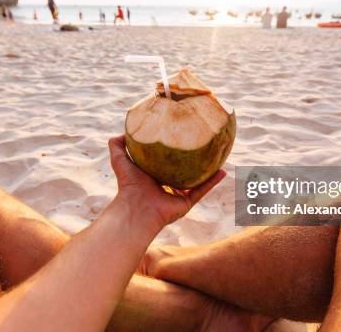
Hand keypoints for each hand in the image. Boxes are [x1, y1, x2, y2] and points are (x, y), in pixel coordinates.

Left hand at [108, 135, 225, 229]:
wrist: (135, 207)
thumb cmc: (127, 184)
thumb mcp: (120, 160)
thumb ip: (117, 146)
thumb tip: (121, 132)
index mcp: (154, 177)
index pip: (166, 163)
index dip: (173, 153)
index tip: (181, 138)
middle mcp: (167, 187)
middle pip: (183, 172)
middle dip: (193, 162)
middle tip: (203, 146)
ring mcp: (178, 196)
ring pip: (197, 181)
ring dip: (208, 171)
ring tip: (218, 157)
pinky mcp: (186, 203)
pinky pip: (203, 190)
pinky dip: (213, 181)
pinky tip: (223, 171)